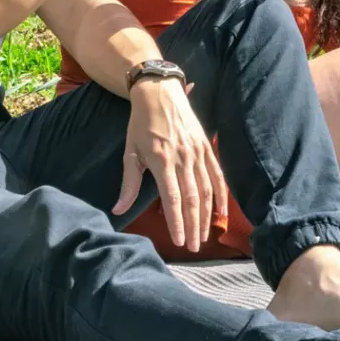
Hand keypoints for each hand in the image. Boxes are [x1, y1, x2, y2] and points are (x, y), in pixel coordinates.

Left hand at [112, 75, 229, 248]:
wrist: (159, 92)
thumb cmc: (140, 124)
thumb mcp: (130, 152)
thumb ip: (129, 184)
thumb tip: (118, 210)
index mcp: (162, 160)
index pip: (172, 198)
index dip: (177, 221)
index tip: (178, 241)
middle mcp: (183, 158)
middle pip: (192, 198)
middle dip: (193, 225)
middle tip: (192, 247)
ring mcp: (197, 152)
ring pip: (206, 190)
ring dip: (206, 215)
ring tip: (204, 236)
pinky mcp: (206, 147)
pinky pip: (217, 175)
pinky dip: (220, 195)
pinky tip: (221, 213)